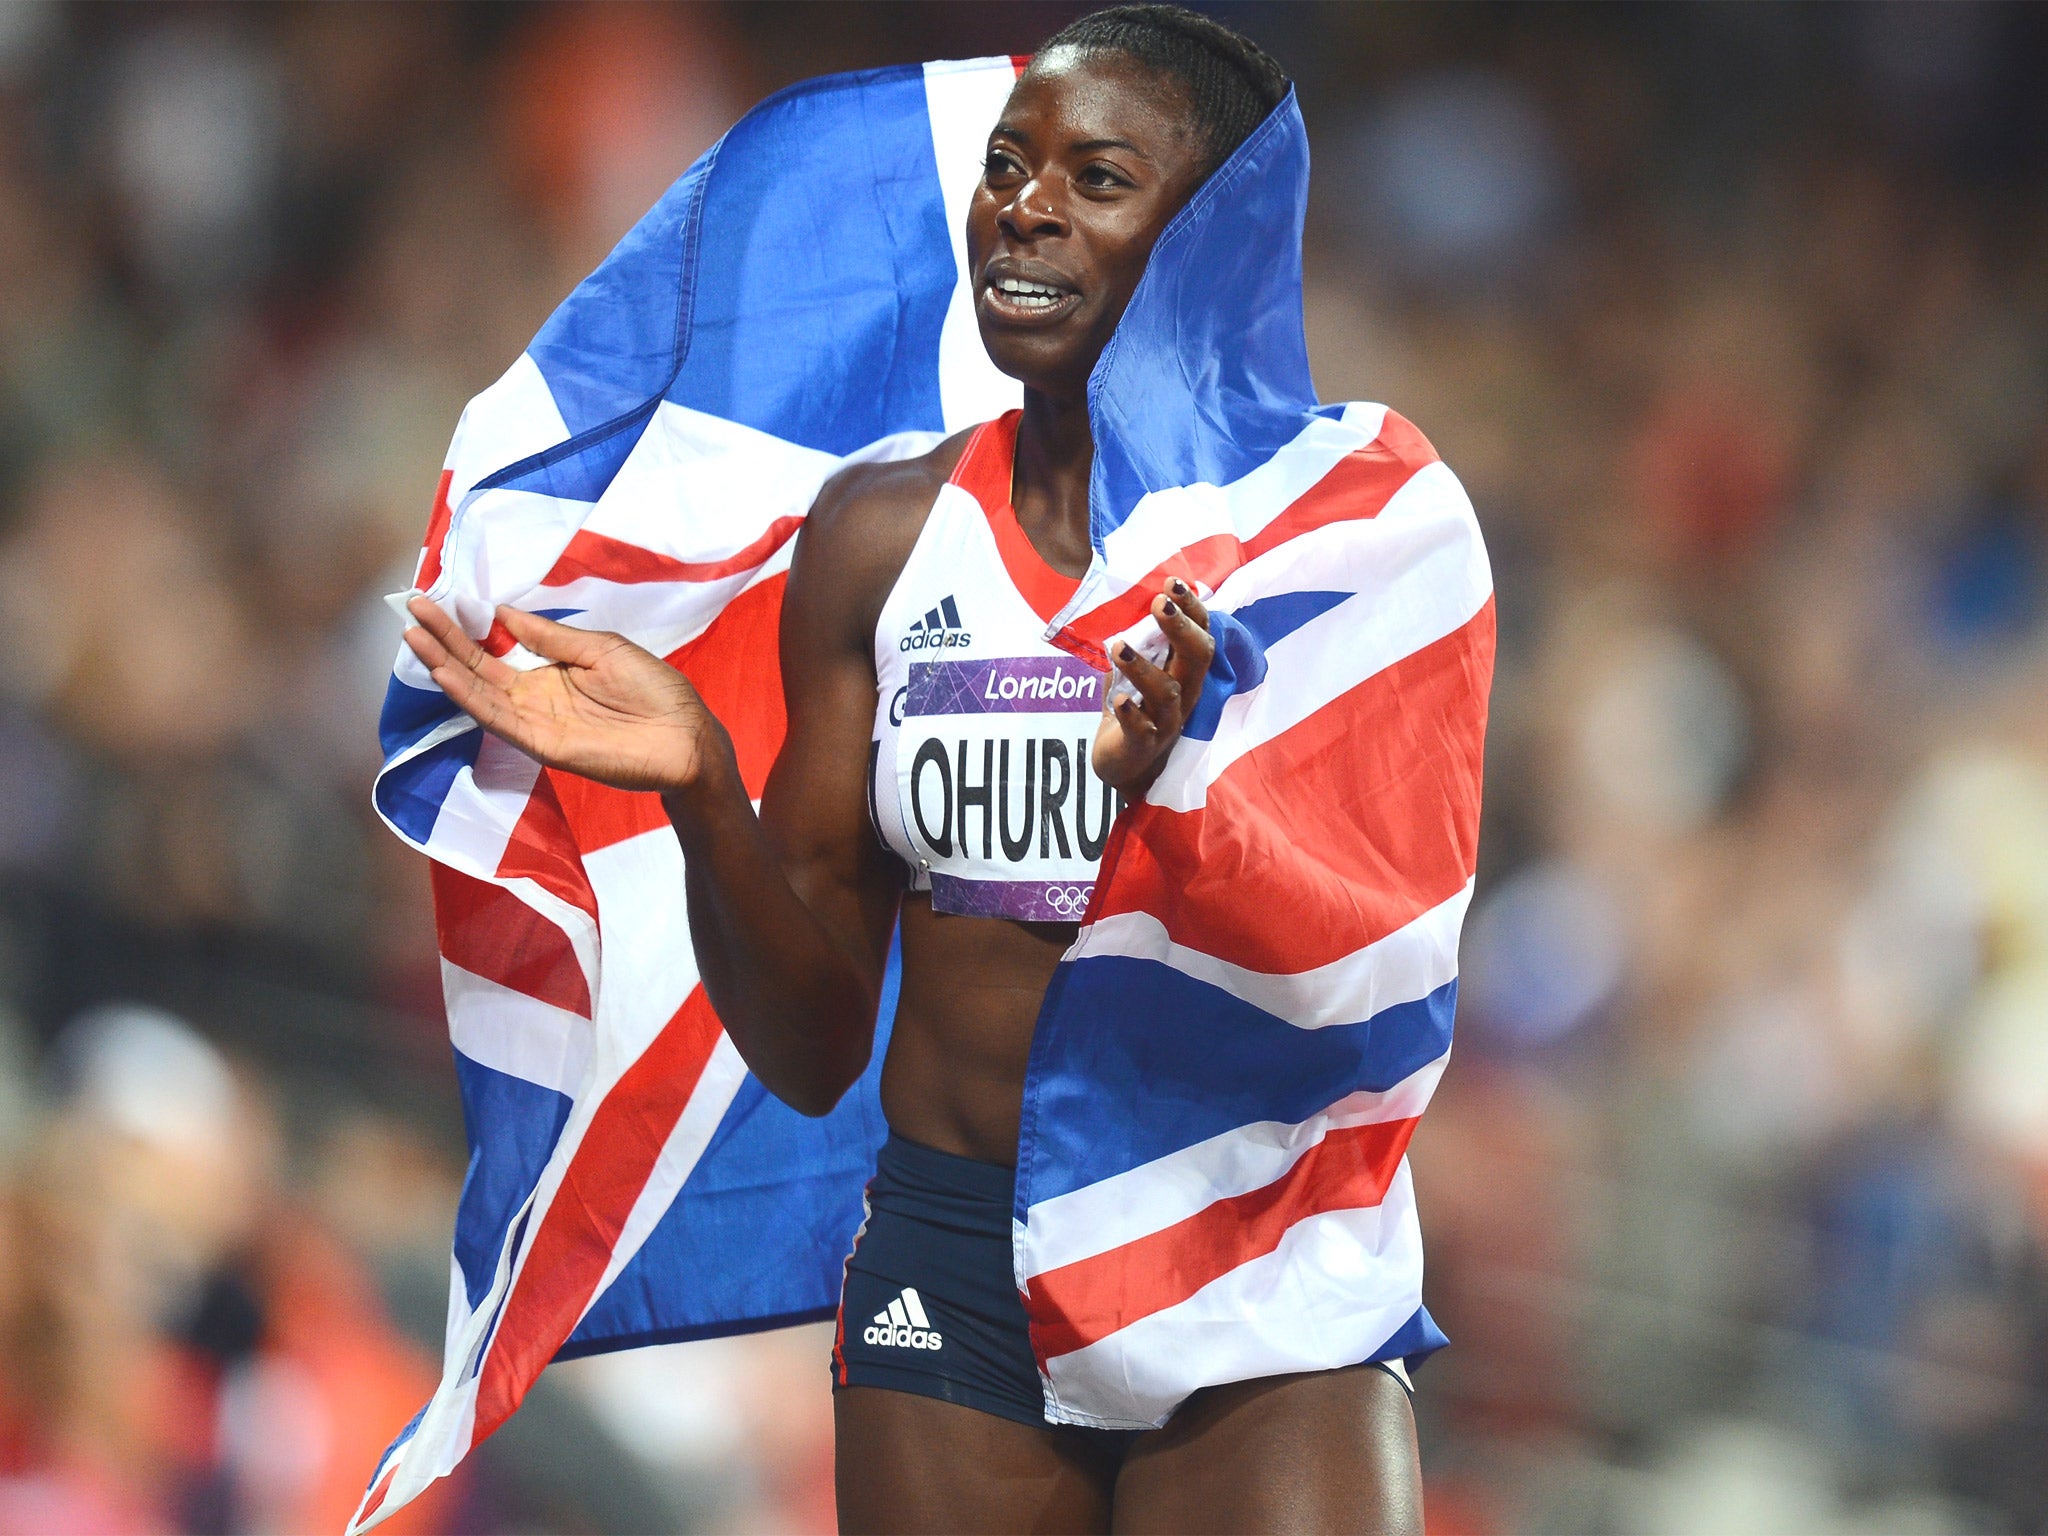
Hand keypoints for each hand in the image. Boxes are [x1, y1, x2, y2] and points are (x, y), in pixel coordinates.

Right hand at [402, 597, 733, 796]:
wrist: (686, 738)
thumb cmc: (654, 690)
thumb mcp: (600, 648)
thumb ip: (550, 636)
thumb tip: (503, 612)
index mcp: (548, 670)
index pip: (495, 647)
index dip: (466, 626)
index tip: (436, 599)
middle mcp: (533, 697)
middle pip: (477, 666)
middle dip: (444, 639)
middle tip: (410, 608)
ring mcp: (535, 721)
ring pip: (479, 692)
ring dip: (445, 666)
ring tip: (414, 636)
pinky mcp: (542, 744)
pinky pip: (499, 719)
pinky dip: (471, 698)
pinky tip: (446, 674)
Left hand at [1090, 578, 1214, 797]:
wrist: (1125, 764)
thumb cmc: (1133, 708)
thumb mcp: (1138, 669)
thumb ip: (1140, 639)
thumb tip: (1132, 595)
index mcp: (1186, 671)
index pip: (1201, 634)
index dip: (1192, 608)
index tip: (1173, 581)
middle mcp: (1185, 694)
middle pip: (1197, 658)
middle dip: (1180, 628)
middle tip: (1159, 602)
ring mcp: (1167, 722)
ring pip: (1167, 693)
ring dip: (1143, 668)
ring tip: (1118, 647)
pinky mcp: (1143, 745)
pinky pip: (1142, 730)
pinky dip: (1131, 714)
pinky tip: (1118, 701)